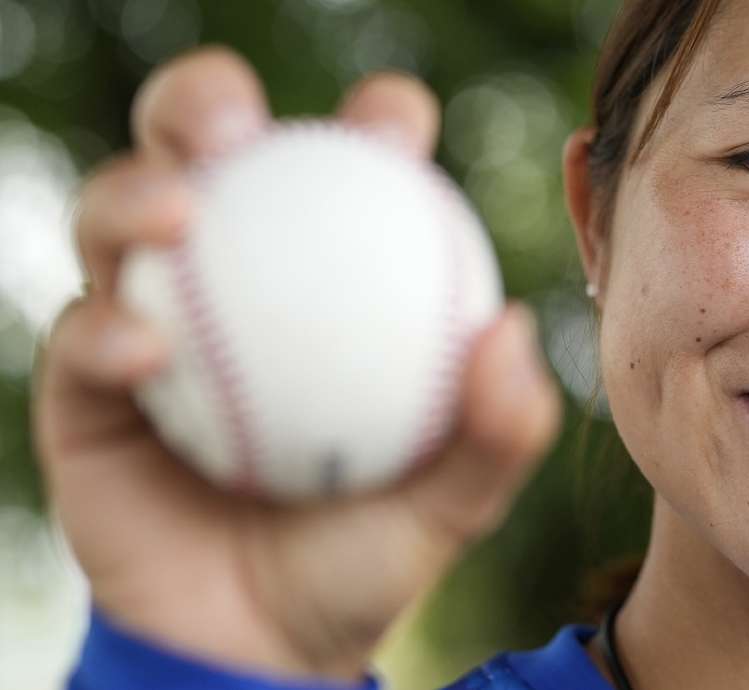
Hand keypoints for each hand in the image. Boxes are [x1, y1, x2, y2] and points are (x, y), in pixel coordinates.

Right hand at [31, 46, 560, 682]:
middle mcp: (237, 285)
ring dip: (134, 193)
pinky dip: (106, 331)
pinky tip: (145, 350)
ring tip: (178, 212)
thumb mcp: (452, 503)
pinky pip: (81, 336)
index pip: (345, 178)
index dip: (369, 122)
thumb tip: (511, 329)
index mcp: (329, 285)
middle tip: (234, 121)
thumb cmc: (365, 557)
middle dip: (205, 104)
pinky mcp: (87, 388)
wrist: (264, 649)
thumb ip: (497, 428)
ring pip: (119, 221)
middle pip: (209, 158)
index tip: (394, 122)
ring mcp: (155, 323)